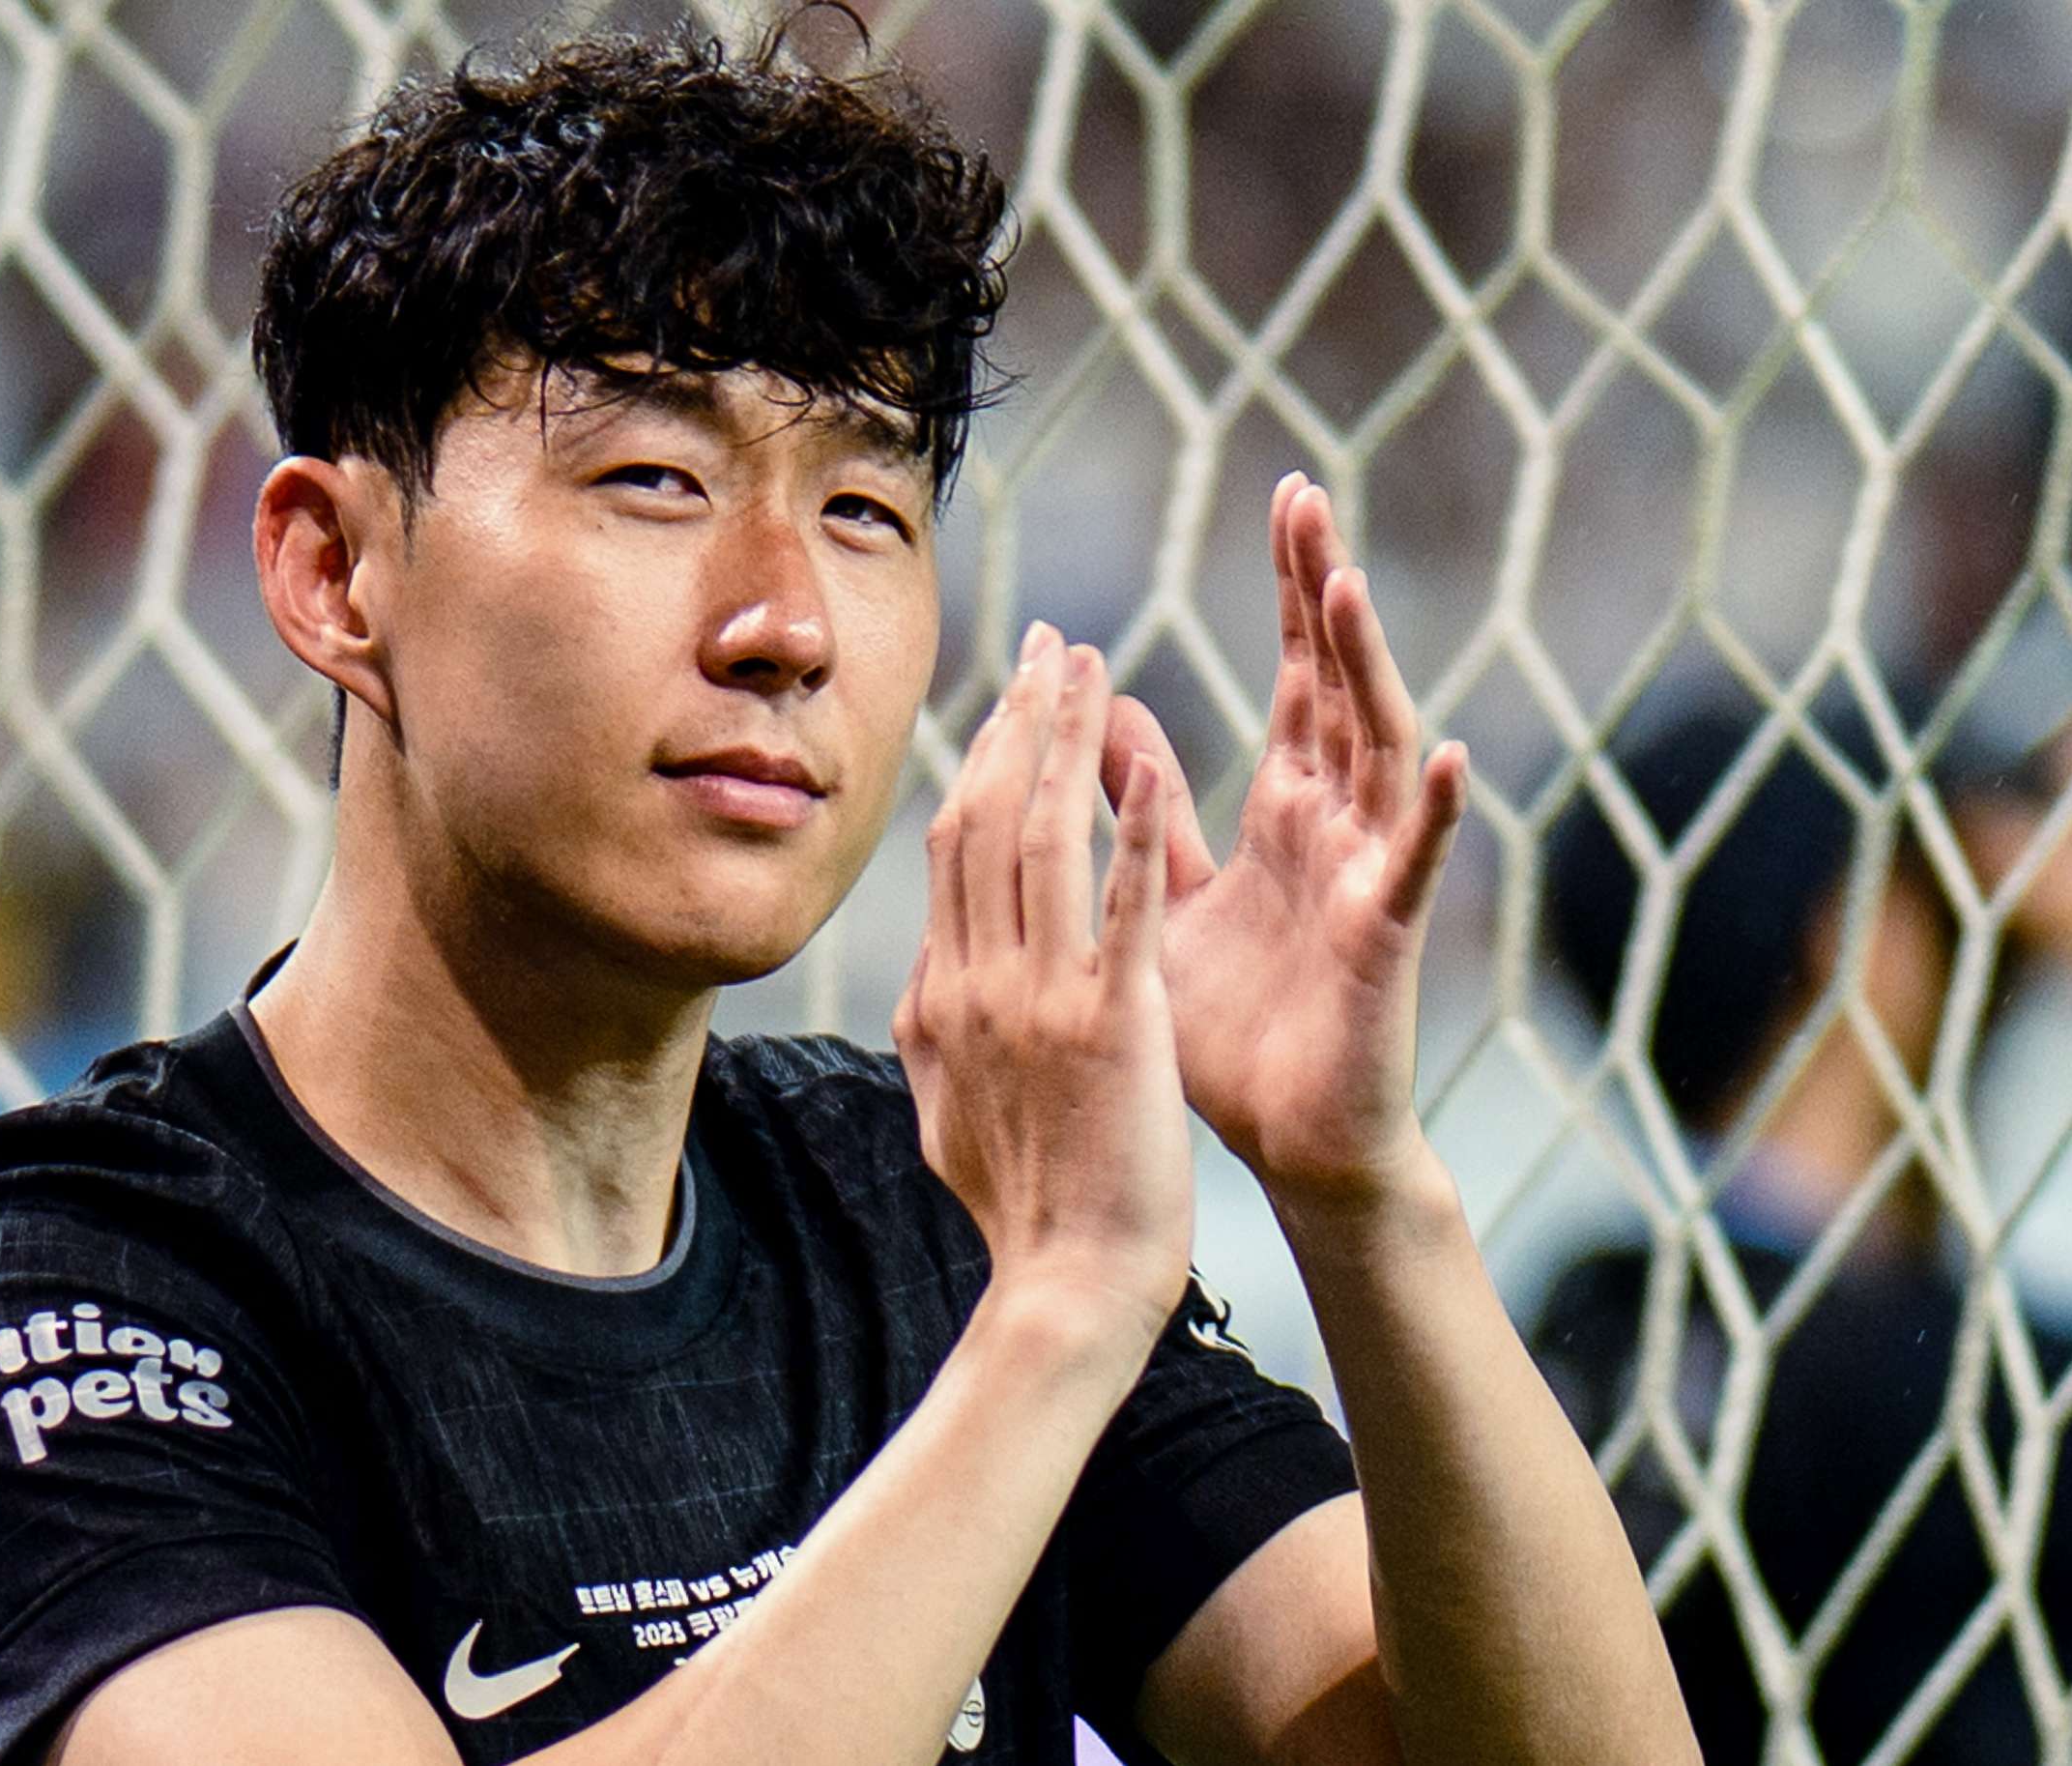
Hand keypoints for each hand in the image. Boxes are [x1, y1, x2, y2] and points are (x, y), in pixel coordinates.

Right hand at [894, 621, 1193, 1335]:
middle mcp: (979, 983)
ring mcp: (1041, 1001)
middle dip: (1022, 722)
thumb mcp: (947, 1112)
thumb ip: (933, 1034)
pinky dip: (1129, 832)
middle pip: (990, 821)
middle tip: (1053, 649)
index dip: (985, 762)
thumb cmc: (1024, 1211)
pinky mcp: (1112, 1026)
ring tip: (1093, 670)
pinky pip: (1117, 909)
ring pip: (1043, 840)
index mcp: (944, 997)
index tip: (1013, 703)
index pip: (956, 850)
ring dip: (1067, 743)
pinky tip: (1150, 767)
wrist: (1067, 1288)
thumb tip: (921, 985)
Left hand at [1099, 475, 1468, 1200]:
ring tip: (1344, 585)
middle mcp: (1337, 827)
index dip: (1295, 594)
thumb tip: (1106, 720)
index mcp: (1289, 814)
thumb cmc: (1234, 1035)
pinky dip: (1429, 809)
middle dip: (1323, 593)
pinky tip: (1444, 753)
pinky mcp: (1384, 935)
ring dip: (1365, 667)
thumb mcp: (1165, 900)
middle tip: (1306, 497)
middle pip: (1339, 686)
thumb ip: (1145, 812)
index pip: (1299, 680)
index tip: (1286, 501)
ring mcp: (1367, 874)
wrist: (1287, 1146)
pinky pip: (1412, 863)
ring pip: (1376, 747)